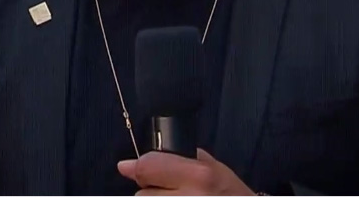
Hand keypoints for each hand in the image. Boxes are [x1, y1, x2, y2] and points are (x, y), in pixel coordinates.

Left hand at [117, 149, 255, 195]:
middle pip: (142, 195)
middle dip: (150, 191)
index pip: (146, 168)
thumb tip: (128, 166)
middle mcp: (189, 199)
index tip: (134, 169)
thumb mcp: (211, 167)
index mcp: (199, 177)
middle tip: (169, 191)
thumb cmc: (230, 193)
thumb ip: (173, 160)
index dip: (139, 168)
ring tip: (176, 199)